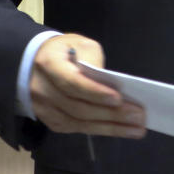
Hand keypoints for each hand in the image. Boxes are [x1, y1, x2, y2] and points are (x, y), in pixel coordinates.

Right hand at [29, 33, 146, 137]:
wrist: (35, 63)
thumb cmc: (65, 50)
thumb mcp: (80, 43)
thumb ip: (94, 59)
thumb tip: (110, 83)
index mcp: (49, 64)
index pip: (72, 82)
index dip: (95, 92)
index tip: (118, 98)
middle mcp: (42, 89)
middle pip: (78, 107)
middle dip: (110, 113)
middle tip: (137, 116)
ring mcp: (44, 108)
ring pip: (78, 123)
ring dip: (109, 127)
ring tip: (135, 128)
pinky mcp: (50, 120)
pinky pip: (76, 129)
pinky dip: (99, 130)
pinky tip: (119, 130)